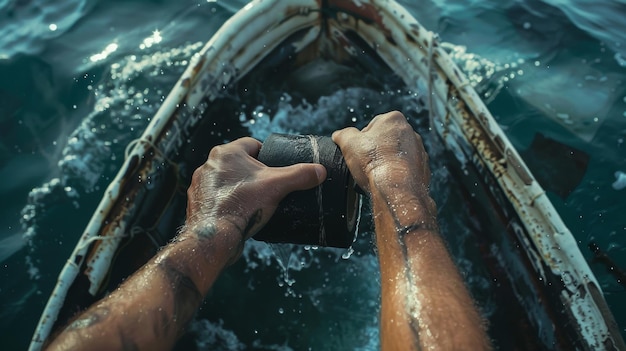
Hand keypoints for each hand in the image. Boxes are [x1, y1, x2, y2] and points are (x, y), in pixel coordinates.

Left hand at [185, 137, 325, 242]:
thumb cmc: (242, 206)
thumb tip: (320, 171)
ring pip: (227, 180)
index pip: (253, 145)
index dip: (268, 156)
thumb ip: (300, 175)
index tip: (277, 170)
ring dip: (239, 188)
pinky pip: (217, 197)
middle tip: (269, 188)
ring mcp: (200, 184)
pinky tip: (239, 213)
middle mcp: (210, 164)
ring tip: (255, 202)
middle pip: (240, 163)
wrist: (215, 238)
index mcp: (226, 153)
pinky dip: (227, 202)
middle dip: (254, 174)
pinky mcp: (196, 202)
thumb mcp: (278, 187)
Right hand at [332, 111, 430, 194]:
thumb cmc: (374, 162)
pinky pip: (406, 169)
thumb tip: (339, 135)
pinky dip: (398, 174)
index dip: (361, 140)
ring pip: (397, 155)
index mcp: (394, 119)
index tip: (358, 152)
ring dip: (387, 162)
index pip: (372, 126)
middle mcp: (411, 132)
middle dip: (376, 151)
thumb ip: (343, 134)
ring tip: (377, 174)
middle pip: (386, 140)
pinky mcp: (423, 168)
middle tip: (366, 164)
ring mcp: (419, 150)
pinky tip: (389, 181)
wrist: (396, 188)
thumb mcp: (348, 143)